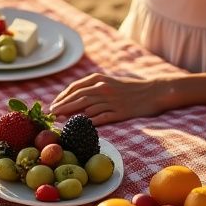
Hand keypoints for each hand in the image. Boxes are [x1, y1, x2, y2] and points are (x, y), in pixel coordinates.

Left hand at [49, 71, 165, 125]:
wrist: (153, 91)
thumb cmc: (130, 88)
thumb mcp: (110, 82)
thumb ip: (93, 87)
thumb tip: (74, 98)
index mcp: (100, 79)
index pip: (75, 87)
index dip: (62, 97)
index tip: (54, 104)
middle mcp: (104, 88)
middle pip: (78, 97)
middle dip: (62, 106)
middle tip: (51, 114)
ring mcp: (112, 101)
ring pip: (87, 107)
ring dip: (71, 114)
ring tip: (60, 121)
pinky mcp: (120, 112)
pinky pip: (101, 117)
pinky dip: (89, 122)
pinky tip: (79, 127)